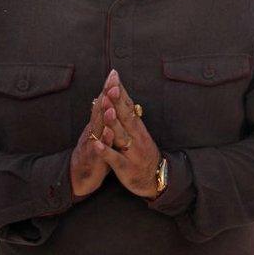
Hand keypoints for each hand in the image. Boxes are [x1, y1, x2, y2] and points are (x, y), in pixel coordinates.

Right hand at [69, 89, 114, 197]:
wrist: (79, 179)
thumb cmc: (94, 154)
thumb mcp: (99, 134)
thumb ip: (102, 118)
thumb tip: (105, 100)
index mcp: (97, 125)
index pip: (103, 103)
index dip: (108, 89)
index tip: (114, 73)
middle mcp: (93, 132)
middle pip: (99, 111)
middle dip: (106, 95)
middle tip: (112, 79)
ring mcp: (91, 145)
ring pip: (97, 129)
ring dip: (103, 116)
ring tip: (109, 103)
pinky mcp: (93, 161)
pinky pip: (98, 151)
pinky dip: (103, 143)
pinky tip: (108, 135)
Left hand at [97, 71, 162, 198]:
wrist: (156, 179)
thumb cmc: (143, 154)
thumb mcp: (139, 134)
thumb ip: (130, 117)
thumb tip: (123, 97)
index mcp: (138, 128)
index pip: (129, 105)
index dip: (121, 91)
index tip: (114, 76)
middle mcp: (137, 137)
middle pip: (126, 116)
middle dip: (118, 102)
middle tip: (110, 87)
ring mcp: (132, 152)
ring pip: (121, 135)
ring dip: (113, 122)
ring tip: (106, 110)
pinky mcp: (125, 167)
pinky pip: (114, 159)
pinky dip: (106, 151)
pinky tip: (97, 145)